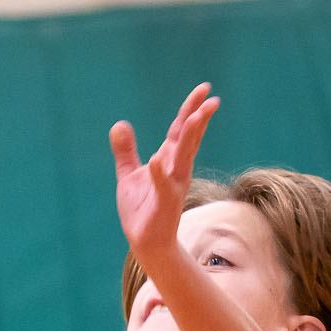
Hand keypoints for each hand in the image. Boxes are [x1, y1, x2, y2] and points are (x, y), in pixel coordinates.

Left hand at [108, 84, 219, 267]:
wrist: (145, 241)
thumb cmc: (142, 208)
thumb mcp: (128, 174)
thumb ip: (126, 150)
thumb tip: (119, 124)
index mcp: (168, 160)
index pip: (181, 129)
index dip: (190, 109)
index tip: (204, 89)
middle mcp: (175, 169)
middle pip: (188, 139)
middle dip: (198, 118)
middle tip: (210, 98)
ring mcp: (173, 186)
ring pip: (183, 158)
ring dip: (190, 139)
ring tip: (195, 118)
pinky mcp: (164, 203)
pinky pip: (162, 187)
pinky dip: (159, 175)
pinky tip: (155, 161)